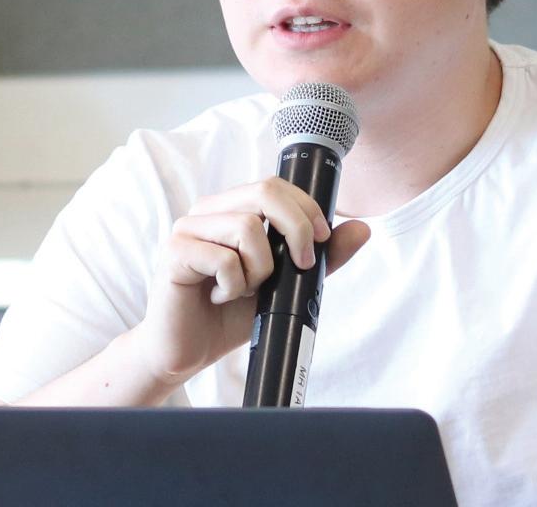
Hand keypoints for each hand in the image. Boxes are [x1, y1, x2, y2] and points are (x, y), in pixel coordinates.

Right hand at [135, 176, 369, 386]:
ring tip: (245, 289)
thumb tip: (362, 229)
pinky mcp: (174, 254)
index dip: (305, 208)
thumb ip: (324, 258)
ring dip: (260, 269)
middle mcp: (208, 211)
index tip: (322, 239)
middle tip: (302, 263)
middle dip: (296, 227)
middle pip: (264, 192)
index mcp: (233, 208)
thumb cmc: (232, 313)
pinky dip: (233, 285)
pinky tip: (221, 297)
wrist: (190, 351)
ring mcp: (188, 229)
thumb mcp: (289, 284)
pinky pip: (222, 259)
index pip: (275, 185)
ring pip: (246, 227)